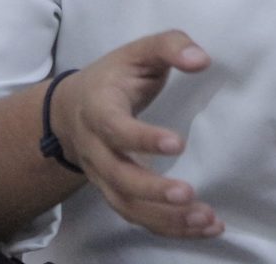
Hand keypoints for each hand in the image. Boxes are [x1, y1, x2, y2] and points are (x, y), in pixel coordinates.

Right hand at [52, 30, 223, 238]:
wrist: (70, 109)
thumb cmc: (113, 78)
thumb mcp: (137, 52)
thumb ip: (169, 47)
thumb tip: (201, 59)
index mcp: (99, 109)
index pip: (115, 129)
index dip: (142, 139)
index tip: (177, 143)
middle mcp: (96, 148)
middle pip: (118, 177)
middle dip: (152, 190)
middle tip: (187, 194)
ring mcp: (102, 176)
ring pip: (127, 205)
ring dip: (165, 218)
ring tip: (205, 218)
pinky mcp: (115, 192)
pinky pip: (138, 217)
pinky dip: (169, 227)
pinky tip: (204, 227)